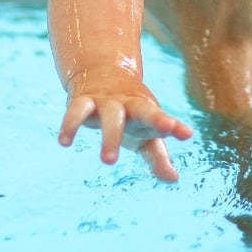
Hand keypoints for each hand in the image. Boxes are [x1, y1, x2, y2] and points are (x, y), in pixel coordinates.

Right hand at [57, 72, 193, 181]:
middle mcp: (129, 104)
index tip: (187, 133)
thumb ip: (158, 157)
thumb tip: (173, 179)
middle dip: (152, 122)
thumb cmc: (130, 113)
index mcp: (146, 112)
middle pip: (143, 111)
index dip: (173, 126)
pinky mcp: (83, 100)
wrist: (101, 72)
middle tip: (165, 133)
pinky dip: (70, 124)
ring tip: (108, 162)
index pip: (162, 118)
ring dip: (110, 136)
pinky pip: (76, 111)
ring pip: (110, 114)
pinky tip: (64, 141)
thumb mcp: (145, 136)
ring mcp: (106, 101)